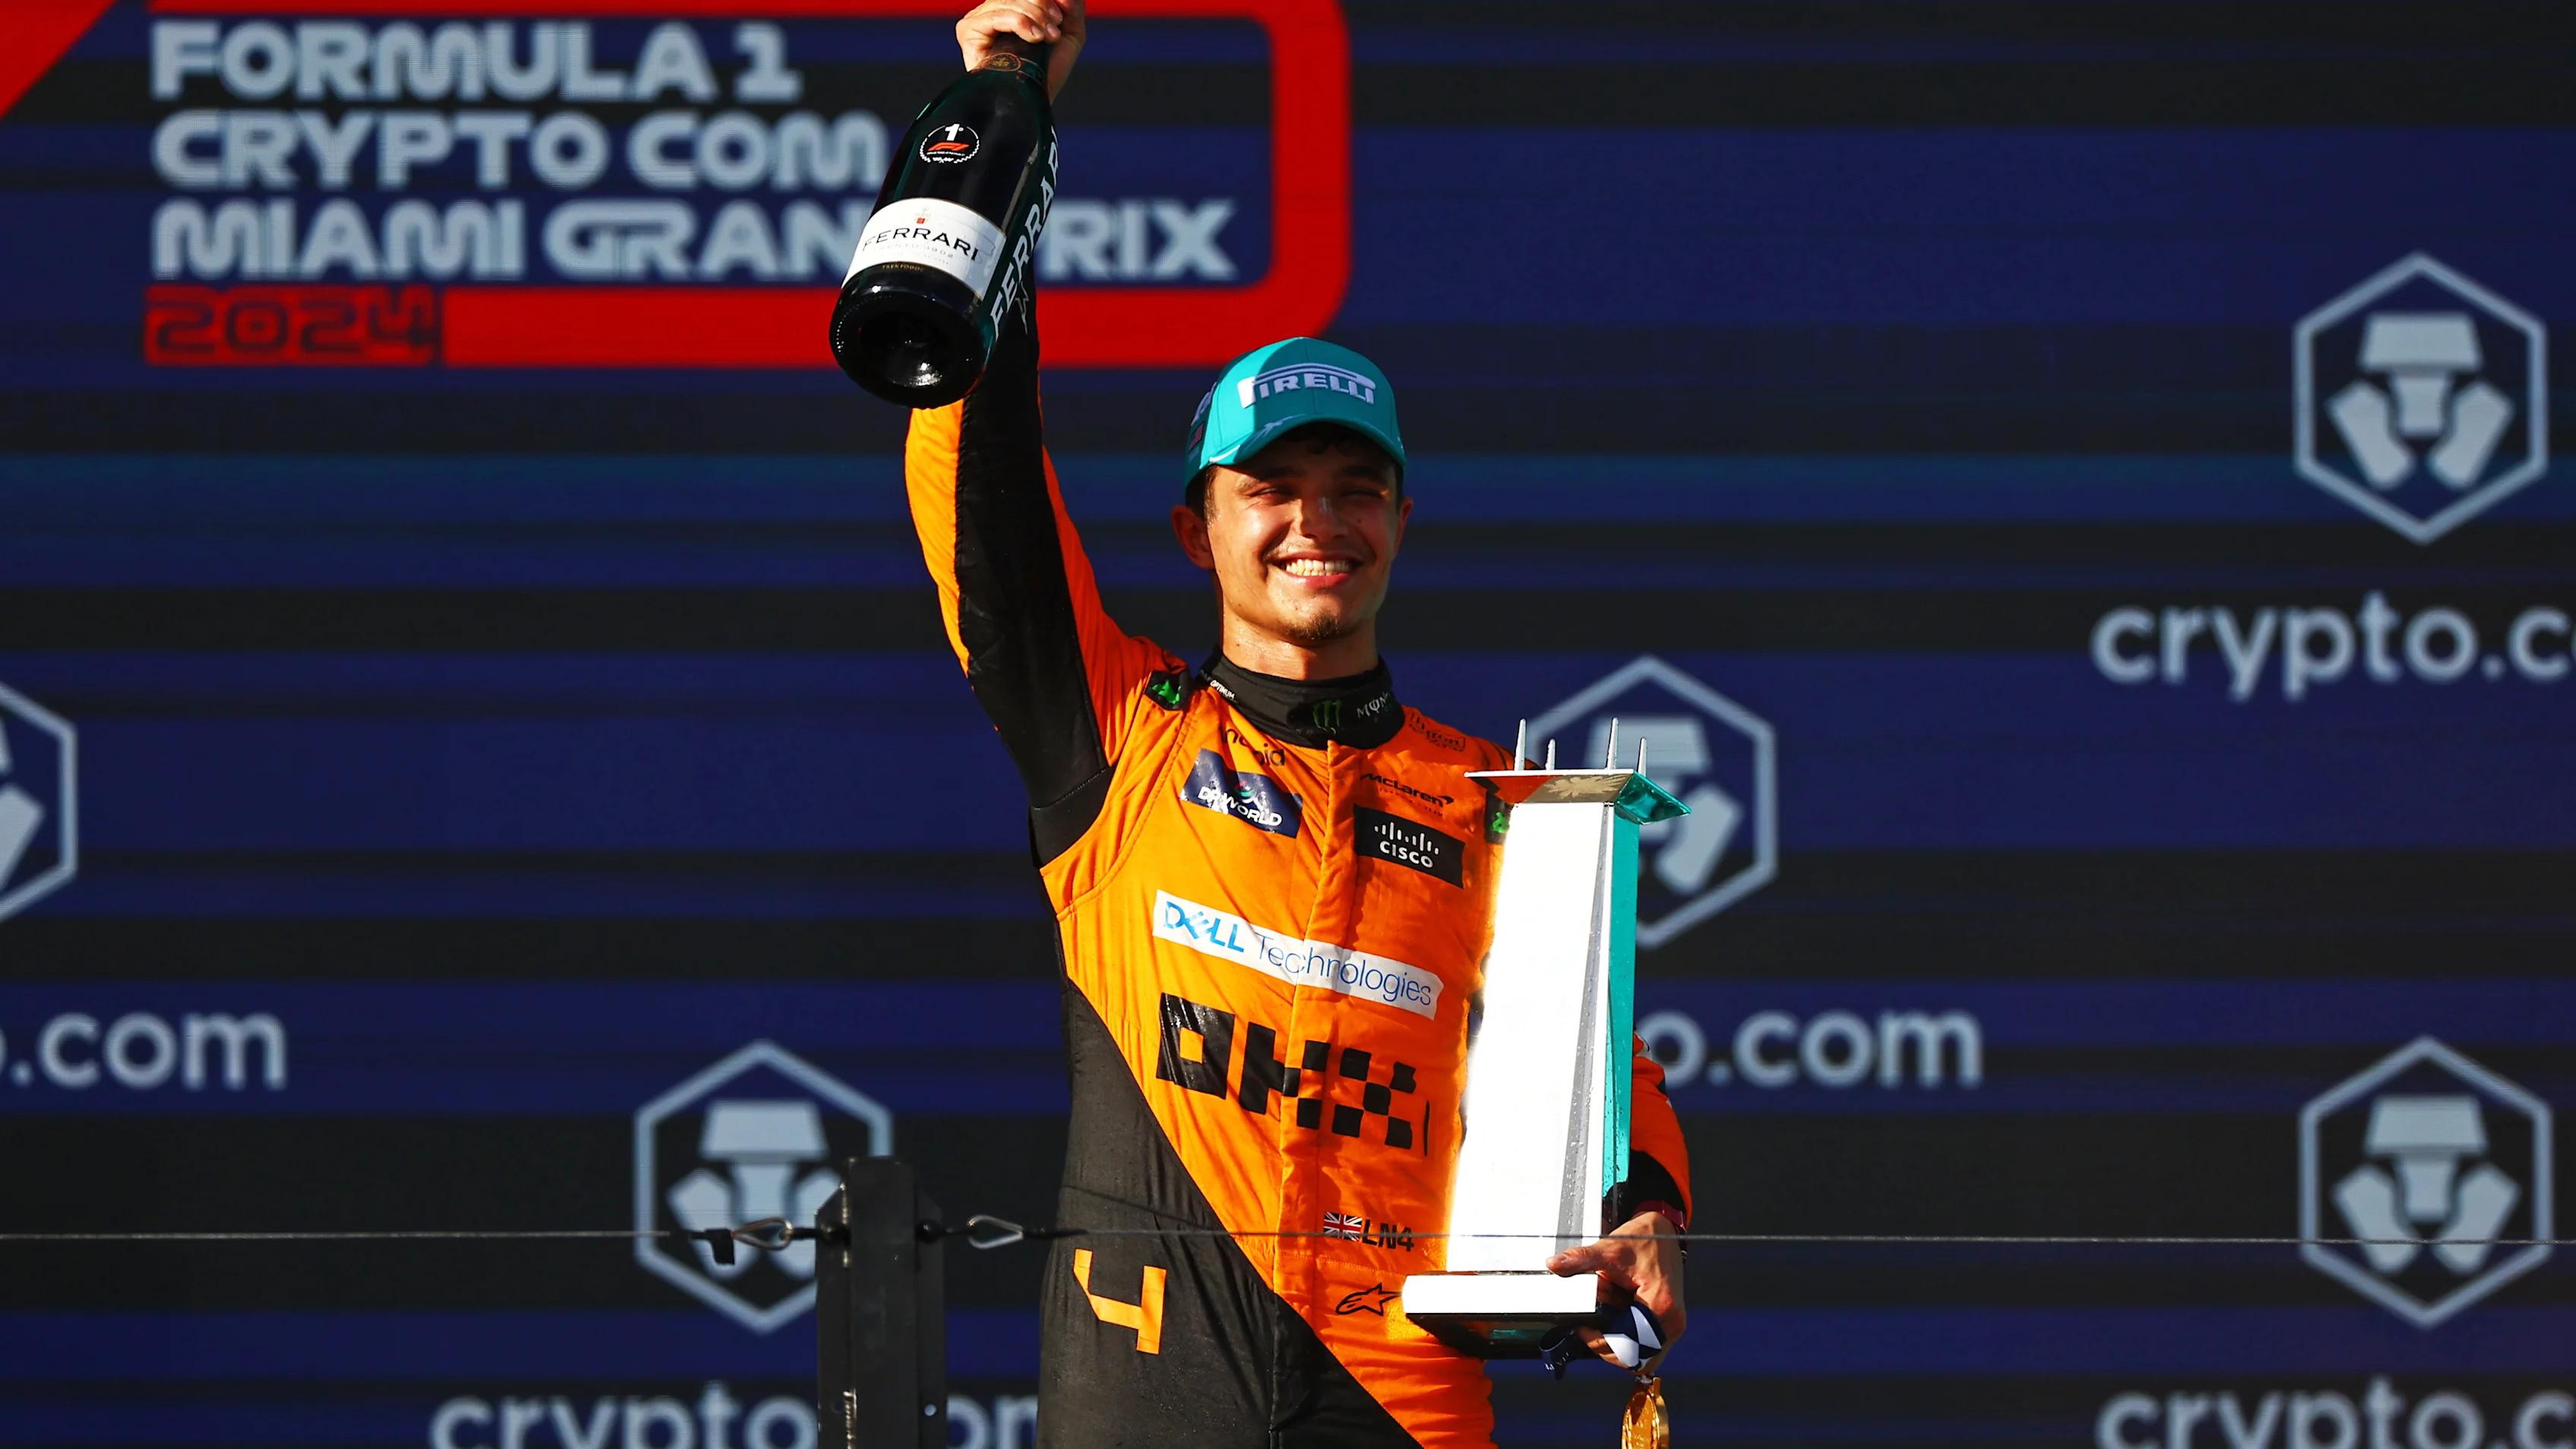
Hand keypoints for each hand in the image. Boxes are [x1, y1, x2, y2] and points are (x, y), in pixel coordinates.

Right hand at [957, 0, 1085, 99]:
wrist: (1032, 101)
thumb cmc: (1047, 73)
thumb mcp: (1070, 35)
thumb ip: (1072, 8)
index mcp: (1013, 8)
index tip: (1060, 17)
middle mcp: (993, 11)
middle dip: (1041, 6)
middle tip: (1054, 30)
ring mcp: (979, 20)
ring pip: (1007, 1)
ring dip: (1034, 16)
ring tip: (1047, 37)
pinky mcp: (968, 30)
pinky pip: (996, 15)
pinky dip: (1019, 23)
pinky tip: (1034, 38)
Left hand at [1546, 1211, 1686, 1371]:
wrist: (1663, 1231)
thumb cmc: (1644, 1239)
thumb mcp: (1610, 1249)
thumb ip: (1581, 1259)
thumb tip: (1554, 1265)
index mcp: (1661, 1307)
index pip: (1628, 1347)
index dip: (1599, 1342)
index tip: (1582, 1328)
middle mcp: (1671, 1322)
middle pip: (1634, 1358)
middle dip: (1607, 1344)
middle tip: (1590, 1326)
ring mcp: (1671, 1325)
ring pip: (1639, 1356)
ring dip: (1617, 1341)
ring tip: (1605, 1316)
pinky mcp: (1665, 1323)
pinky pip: (1644, 1344)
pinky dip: (1625, 1336)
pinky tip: (1614, 1316)